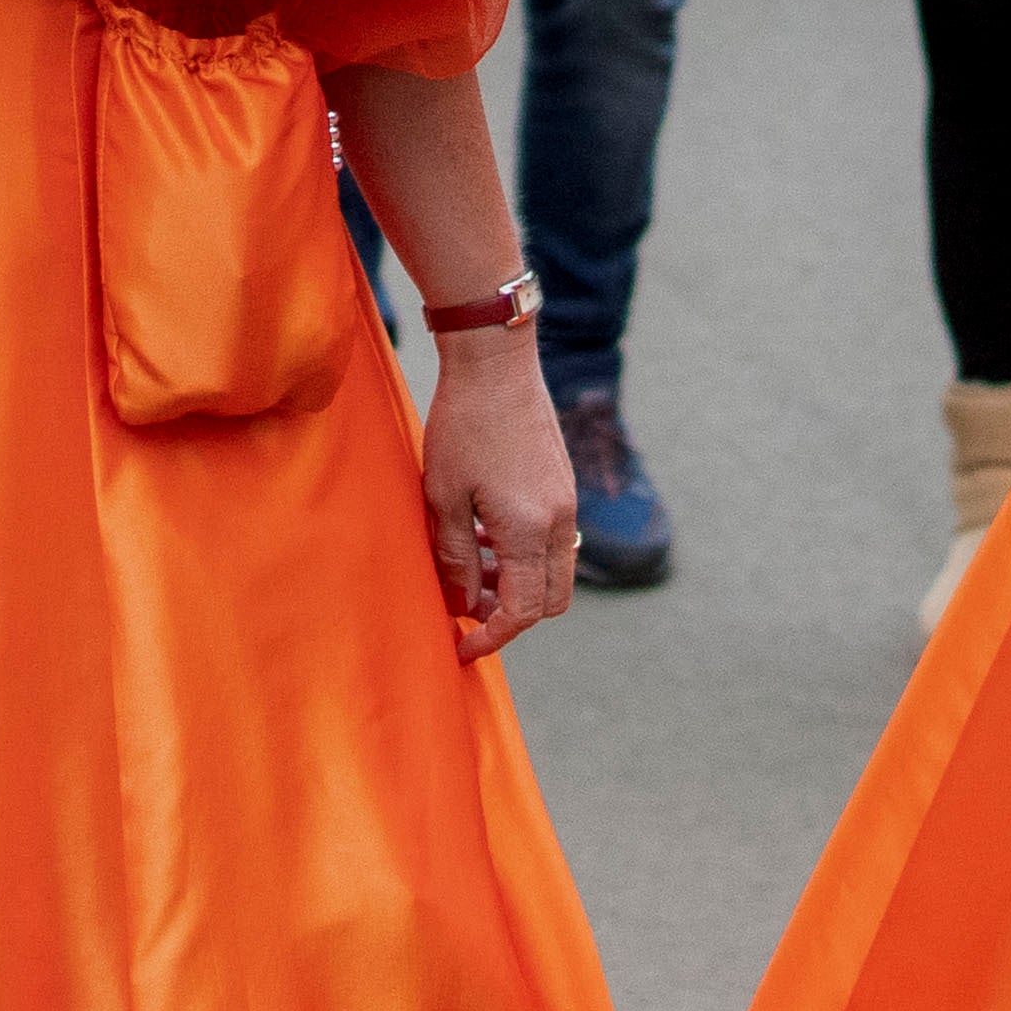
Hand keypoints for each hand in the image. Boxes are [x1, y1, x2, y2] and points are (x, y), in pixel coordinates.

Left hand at [425, 334, 576, 653]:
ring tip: (470, 566)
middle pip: (549, 601)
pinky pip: (553, 541)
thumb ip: (456, 557)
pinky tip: (486, 532)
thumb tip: (464, 603)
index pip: (522, 611)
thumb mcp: (444, 497)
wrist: (496, 363)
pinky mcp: (563, 485)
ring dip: (517, 583)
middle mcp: (559, 521)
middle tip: (467, 605)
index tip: (463, 647)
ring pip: (553, 572)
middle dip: (510, 615)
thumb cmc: (462, 426)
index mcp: (529, 530)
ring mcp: (566, 502)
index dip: (491, 637)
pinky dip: (524, 554)